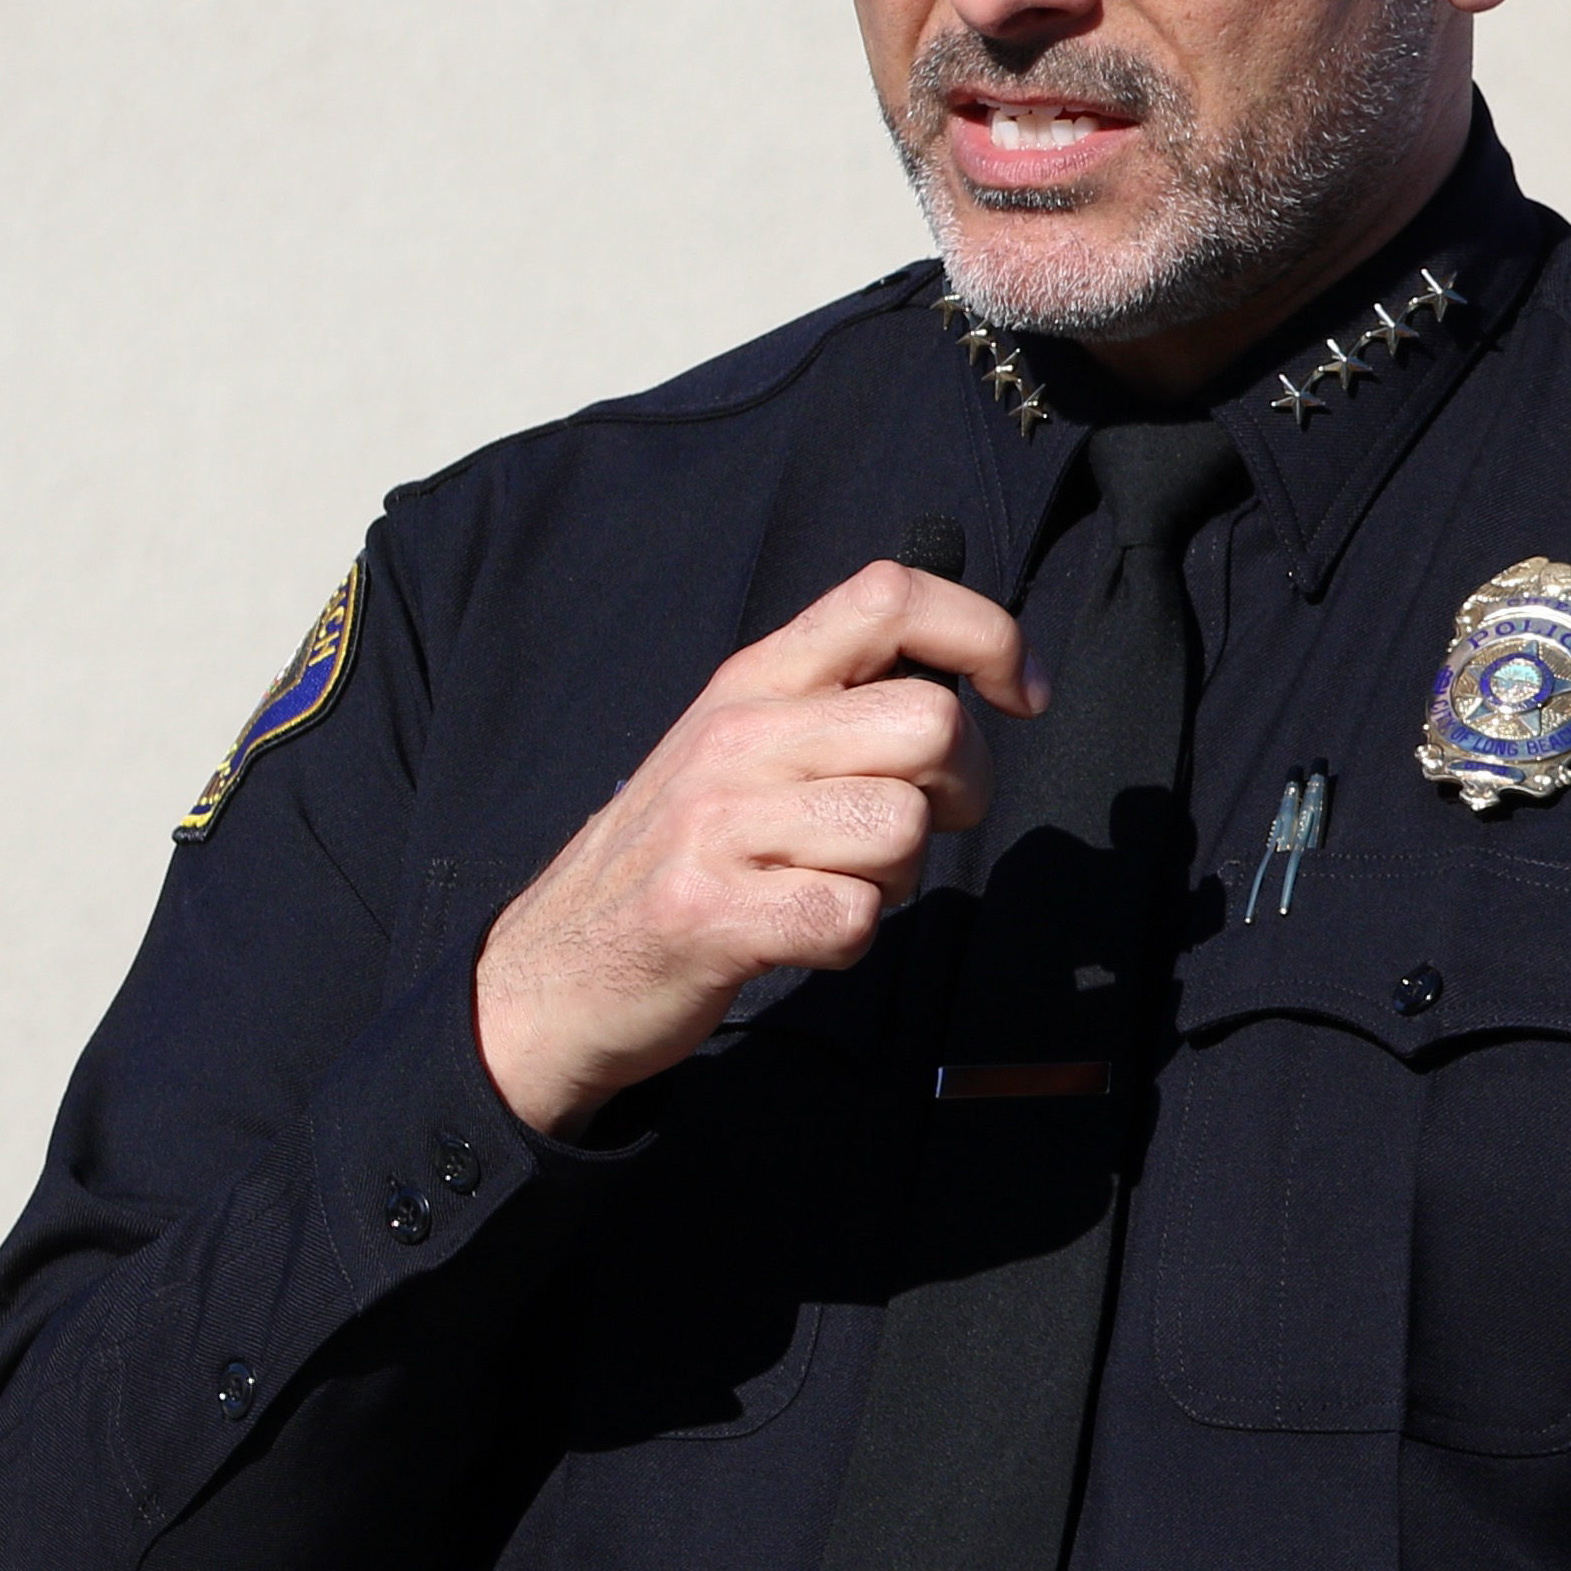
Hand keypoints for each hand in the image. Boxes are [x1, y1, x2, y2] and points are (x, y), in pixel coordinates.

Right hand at [475, 562, 1040, 1135]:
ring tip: (834, 883)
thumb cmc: (681, 859)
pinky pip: (854, 915)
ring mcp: (717, 824)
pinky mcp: (710, 914)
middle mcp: (737, 736)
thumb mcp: (744, 750)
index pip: (891, 595)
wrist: (550, 975)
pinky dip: (851, 938)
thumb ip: (839, 704)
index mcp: (755, 681)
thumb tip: (969, 683)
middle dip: (962, 788)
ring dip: (899, 876)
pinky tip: (801, 933)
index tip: (1020, 693)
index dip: (987, 633)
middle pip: (931, 722)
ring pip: (902, 826)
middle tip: (917, 828)